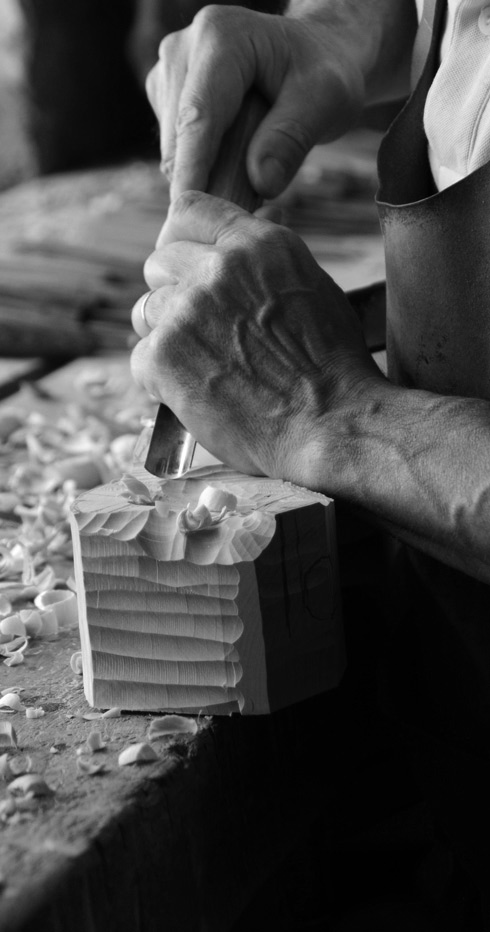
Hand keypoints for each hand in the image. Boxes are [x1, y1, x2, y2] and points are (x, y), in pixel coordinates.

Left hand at [131, 192, 384, 485]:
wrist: (332, 427)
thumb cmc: (333, 369)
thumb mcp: (314, 290)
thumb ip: (272, 258)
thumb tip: (263, 214)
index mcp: (258, 245)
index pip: (190, 210)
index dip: (183, 240)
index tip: (188, 266)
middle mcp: (218, 268)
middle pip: (159, 262)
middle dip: (172, 294)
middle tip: (201, 334)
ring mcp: (187, 310)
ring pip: (144, 312)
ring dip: (165, 339)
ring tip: (205, 369)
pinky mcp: (164, 356)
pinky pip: (140, 359)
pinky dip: (161, 382)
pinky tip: (197, 395)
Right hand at [146, 5, 365, 203]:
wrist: (314, 56)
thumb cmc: (324, 72)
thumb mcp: (326, 100)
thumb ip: (293, 138)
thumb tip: (262, 183)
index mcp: (220, 37)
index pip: (198, 116)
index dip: (193, 170)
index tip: (192, 215)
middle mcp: (183, 49)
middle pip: (178, 139)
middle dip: (204, 181)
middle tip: (250, 211)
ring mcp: (169, 73)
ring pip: (172, 152)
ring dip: (205, 177)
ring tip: (252, 175)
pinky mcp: (165, 97)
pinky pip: (176, 152)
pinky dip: (201, 170)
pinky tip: (235, 163)